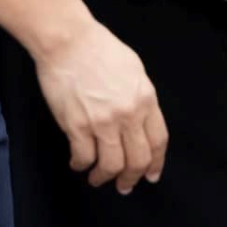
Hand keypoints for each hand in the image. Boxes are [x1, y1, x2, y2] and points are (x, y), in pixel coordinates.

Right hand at [34, 20, 167, 193]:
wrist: (68, 40)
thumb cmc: (99, 49)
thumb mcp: (134, 71)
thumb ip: (140, 99)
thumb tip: (140, 123)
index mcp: (146, 99)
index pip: (158, 141)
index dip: (155, 163)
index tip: (150, 175)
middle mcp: (128, 114)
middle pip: (137, 159)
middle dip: (131, 178)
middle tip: (124, 186)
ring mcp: (102, 121)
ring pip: (111, 165)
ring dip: (105, 177)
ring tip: (98, 178)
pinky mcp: (76, 125)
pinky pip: (83, 157)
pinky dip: (81, 165)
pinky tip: (78, 163)